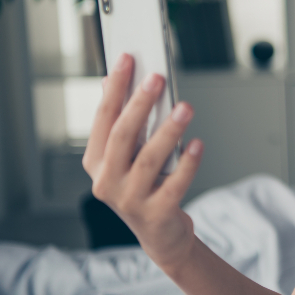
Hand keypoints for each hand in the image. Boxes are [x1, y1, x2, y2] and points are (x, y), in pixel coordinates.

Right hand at [82, 53, 202, 271]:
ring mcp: (129, 200)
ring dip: (168, 131)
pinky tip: (197, 144)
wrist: (161, 235)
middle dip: (139, 104)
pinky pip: (174, 184)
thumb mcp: (128, 155)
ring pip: (148, 159)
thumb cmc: (145, 187)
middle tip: (157, 78)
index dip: (115, 88)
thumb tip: (113, 80)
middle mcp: (107, 181)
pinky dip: (187, 164)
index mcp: (96, 162)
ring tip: (185, 108)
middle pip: (122, 136)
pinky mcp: (155, 214)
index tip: (128, 59)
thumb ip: (121, 121)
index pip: (103, 119)